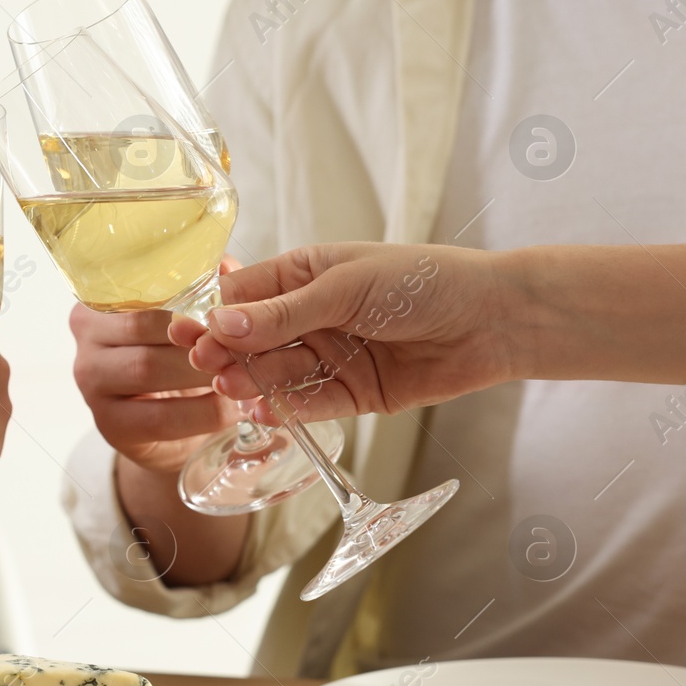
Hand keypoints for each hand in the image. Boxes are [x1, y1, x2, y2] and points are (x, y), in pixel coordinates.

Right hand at [69, 285, 242, 476]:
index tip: (232, 314)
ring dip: (203, 374)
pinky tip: (233, 410)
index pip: (147, 289)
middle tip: (245, 345)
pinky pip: (159, 418)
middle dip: (199, 337)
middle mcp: (87, 336)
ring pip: (148, 369)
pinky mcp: (109, 425)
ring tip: (245, 376)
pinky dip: (203, 414)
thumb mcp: (193, 320)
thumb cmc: (180, 361)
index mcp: (104, 299)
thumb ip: (206, 291)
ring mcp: (91, 382)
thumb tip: (225, 267)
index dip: (193, 300)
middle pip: (144, 327)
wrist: (172, 428)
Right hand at [185, 243, 516, 423]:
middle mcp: (311, 317)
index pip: (243, 298)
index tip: (192, 336)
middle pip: (254, 340)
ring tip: (231, 387)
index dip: (217, 318)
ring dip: (253, 381)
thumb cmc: (422, 281)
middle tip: (208, 367)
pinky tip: (265, 410)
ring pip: (278, 373)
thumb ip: (284, 312)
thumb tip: (221, 324)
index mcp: (304, 276)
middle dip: (230, 353)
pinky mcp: (353, 394)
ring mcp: (331, 356)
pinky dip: (288, 408)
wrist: (492, 320)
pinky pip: (311, 404)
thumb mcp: (345, 287)